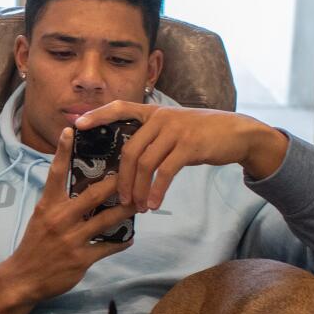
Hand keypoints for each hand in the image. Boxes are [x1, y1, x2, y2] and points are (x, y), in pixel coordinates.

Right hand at [0, 125, 136, 313]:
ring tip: (140, 204)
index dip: (62, 151)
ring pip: (107, 219)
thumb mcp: (41, 218)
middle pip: (94, 194)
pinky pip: (108, 246)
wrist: (23, 278)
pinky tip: (130, 237)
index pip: (56, 173)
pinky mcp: (81, 258)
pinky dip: (122, 241)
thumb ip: (58, 202)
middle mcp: (60, 219)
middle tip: (133, 171)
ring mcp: (71, 239)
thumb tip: (79, 186)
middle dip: (117, 183)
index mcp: (48, 206)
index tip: (71, 130)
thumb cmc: (34, 245)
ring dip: (127, 210)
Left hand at [76, 100, 287, 211]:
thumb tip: (125, 161)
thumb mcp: (173, 128)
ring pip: (145, 162)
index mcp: (152, 112)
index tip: (76, 124)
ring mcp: (175, 130)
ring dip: (138, 188)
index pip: (119, 108)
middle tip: (119, 198)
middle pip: (129, 149)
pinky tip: (153, 203)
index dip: (97, 115)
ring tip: (136, 206)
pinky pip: (166, 171)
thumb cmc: (199, 134)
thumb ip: (151, 137)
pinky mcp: (190, 146)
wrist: (236, 133)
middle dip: (121, 177)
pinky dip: (157, 190)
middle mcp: (161, 118)